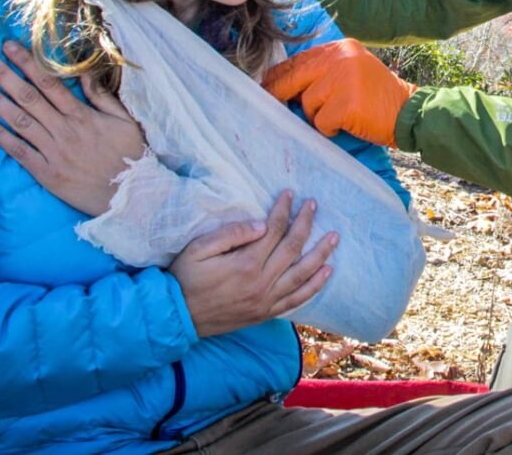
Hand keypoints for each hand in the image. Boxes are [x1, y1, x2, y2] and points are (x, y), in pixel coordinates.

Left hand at [0, 40, 145, 216]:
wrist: (130, 195)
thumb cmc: (131, 155)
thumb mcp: (125, 121)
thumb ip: (103, 97)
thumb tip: (84, 73)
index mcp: (84, 116)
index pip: (50, 84)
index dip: (28, 63)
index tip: (11, 46)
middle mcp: (65, 131)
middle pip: (29, 97)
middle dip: (5, 74)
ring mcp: (53, 152)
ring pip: (19, 121)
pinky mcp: (46, 173)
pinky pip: (18, 151)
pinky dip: (0, 136)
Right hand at [171, 191, 337, 337]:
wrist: (177, 318)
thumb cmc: (185, 279)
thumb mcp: (198, 249)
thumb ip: (230, 234)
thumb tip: (261, 224)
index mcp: (246, 264)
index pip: (274, 230)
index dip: (284, 210)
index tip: (290, 194)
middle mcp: (262, 283)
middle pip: (293, 248)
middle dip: (305, 223)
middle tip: (314, 205)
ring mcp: (266, 300)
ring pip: (302, 274)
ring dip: (321, 253)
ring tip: (334, 237)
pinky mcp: (266, 313)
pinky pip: (297, 300)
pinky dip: (314, 286)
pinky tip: (326, 272)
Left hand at [263, 38, 416, 147]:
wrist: (409, 112)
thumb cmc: (379, 97)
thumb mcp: (353, 71)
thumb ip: (325, 71)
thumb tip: (284, 83)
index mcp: (341, 48)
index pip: (299, 60)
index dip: (279, 74)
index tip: (265, 86)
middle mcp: (341, 59)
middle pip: (295, 77)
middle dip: (277, 92)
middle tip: (267, 104)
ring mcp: (344, 80)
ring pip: (308, 103)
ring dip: (318, 116)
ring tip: (340, 116)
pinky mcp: (347, 104)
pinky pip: (321, 122)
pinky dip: (330, 129)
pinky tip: (347, 125)